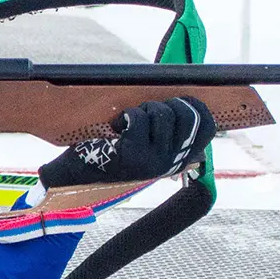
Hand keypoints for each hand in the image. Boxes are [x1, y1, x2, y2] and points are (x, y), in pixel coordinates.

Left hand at [39, 97, 215, 188]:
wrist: (72, 178)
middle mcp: (170, 163)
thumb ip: (165, 132)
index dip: (196, 107)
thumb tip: (182, 100)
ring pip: (161, 113)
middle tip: (144, 112)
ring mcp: (154, 161)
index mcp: (178, 159)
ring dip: (141, 109)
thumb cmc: (107, 154)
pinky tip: (115, 128)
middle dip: (165, 104)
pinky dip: (125, 116)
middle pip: (186, 116)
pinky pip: (138, 119)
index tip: (176, 101)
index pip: (207, 128)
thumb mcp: (144, 147)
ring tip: (126, 123)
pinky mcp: (133, 156)